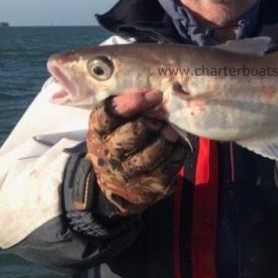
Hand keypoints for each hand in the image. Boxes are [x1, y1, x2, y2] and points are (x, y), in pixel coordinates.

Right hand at [86, 90, 189, 215]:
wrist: (115, 183)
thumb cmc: (116, 142)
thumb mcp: (110, 124)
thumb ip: (126, 106)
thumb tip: (154, 93)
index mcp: (98, 133)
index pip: (108, 115)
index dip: (131, 103)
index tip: (154, 95)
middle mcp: (110, 155)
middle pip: (134, 132)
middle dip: (153, 120)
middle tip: (162, 113)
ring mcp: (131, 173)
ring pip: (156, 149)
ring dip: (167, 134)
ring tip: (169, 128)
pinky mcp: (153, 184)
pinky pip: (172, 162)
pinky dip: (178, 148)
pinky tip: (175, 142)